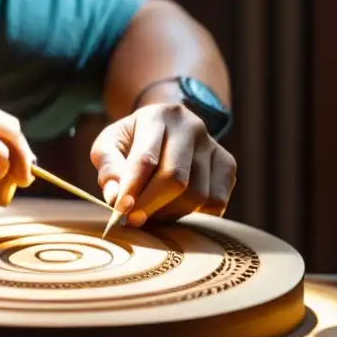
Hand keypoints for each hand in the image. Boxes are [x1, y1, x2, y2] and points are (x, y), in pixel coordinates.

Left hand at [90, 103, 236, 226]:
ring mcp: (213, 145)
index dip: (133, 189)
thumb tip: (115, 197)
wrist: (164, 129)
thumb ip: (109, 167)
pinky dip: (195, 214)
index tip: (121, 211)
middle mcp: (191, 126)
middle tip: (133, 220)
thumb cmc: (131, 141)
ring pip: (197, 194)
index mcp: (158, 116)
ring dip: (170, 212)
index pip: (146, 158)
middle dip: (151, 205)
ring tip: (151, 211)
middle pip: (175, 178)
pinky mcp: (227, 164)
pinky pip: (216, 201)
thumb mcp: (109, 145)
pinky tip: (175, 207)